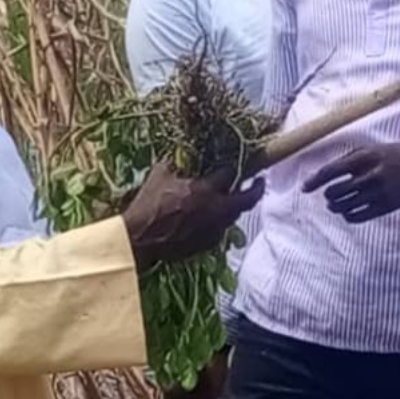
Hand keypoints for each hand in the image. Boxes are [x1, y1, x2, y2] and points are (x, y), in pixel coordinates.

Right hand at [123, 162, 263, 270]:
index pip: (230, 172)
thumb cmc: (148, 205)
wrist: (140, 239)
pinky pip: (221, 229)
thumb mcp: (159, 175)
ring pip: (235, 215)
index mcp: (205, 189)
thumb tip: (180, 155)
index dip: (232, 167)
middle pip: (248, 198)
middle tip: (259, 182)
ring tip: (235, 198)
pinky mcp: (208, 243)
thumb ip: (175, 163)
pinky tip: (213, 217)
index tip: (232, 164)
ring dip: (237, 205)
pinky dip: (221, 221)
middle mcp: (216, 209)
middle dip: (257, 188)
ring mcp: (215, 229)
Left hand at [302, 143, 399, 222]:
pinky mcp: (386, 206)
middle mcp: (371, 175)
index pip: (331, 171)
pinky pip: (358, 217)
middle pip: (335, 192)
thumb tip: (321, 174)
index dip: (315, 181)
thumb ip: (348, 159)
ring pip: (345, 207)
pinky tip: (348, 212)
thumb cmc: (391, 155)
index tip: (304, 188)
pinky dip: (348, 216)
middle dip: (328, 195)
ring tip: (336, 204)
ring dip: (335, 207)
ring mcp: (379, 192)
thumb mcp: (371, 149)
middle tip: (329, 196)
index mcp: (365, 157)